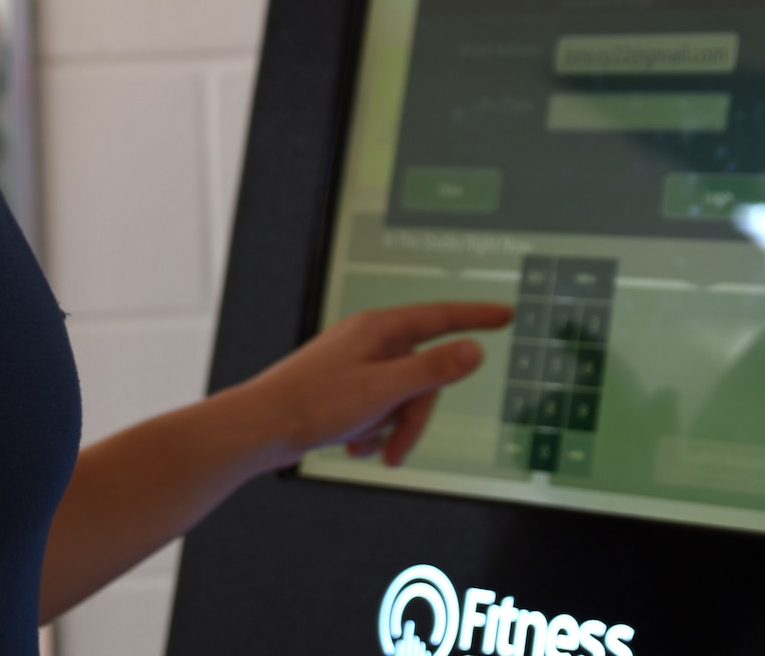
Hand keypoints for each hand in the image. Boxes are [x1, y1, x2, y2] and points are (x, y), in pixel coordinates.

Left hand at [237, 302, 513, 469]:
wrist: (260, 427)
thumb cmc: (314, 404)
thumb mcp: (384, 390)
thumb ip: (433, 370)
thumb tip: (473, 350)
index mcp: (380, 329)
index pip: (441, 317)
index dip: (476, 317)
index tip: (505, 315)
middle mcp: (368, 340)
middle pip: (421, 373)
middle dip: (414, 417)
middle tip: (396, 450)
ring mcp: (354, 362)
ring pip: (399, 394)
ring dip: (391, 427)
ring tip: (367, 448)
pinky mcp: (342, 386)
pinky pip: (377, 406)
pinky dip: (373, 429)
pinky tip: (353, 445)